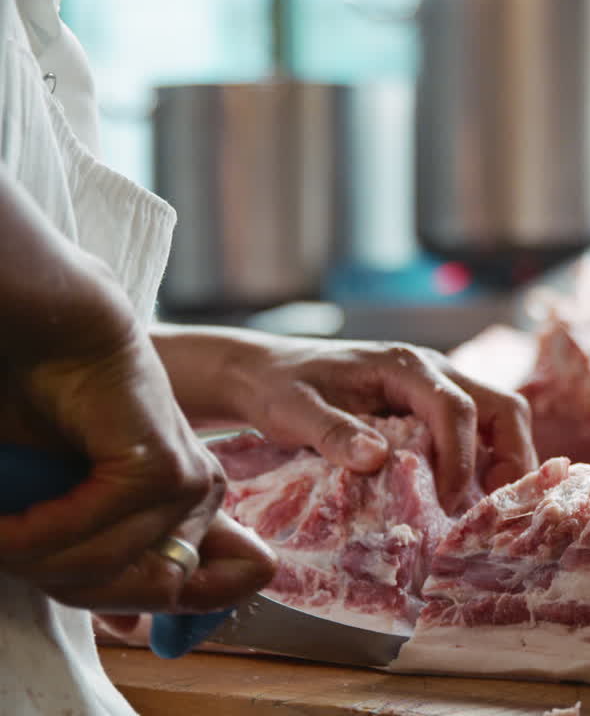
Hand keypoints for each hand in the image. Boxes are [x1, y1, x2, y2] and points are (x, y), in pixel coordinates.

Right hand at [0, 273, 274, 612]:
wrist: (52, 331)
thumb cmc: (49, 408)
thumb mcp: (74, 502)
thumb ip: (106, 557)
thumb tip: (136, 628)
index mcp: (188, 506)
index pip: (200, 592)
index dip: (148, 614)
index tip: (114, 615)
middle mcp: (199, 495)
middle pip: (140, 596)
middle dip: (62, 582)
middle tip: (12, 545)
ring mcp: (187, 483)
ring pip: (105, 572)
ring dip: (33, 559)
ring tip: (0, 528)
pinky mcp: (162, 470)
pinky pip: (91, 539)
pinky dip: (32, 537)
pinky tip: (6, 520)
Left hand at [165, 329, 537, 512]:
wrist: (265, 373)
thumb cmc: (278, 388)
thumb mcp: (292, 410)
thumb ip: (332, 431)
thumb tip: (376, 458)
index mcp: (405, 366)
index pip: (456, 407)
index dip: (461, 457)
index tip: (449, 501)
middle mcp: (433, 370)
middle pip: (502, 406)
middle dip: (512, 455)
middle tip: (499, 506)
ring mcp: (438, 386)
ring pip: (500, 416)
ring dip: (505, 460)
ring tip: (491, 508)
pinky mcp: (433, 407)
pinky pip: (480, 430)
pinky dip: (487, 461)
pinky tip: (471, 498)